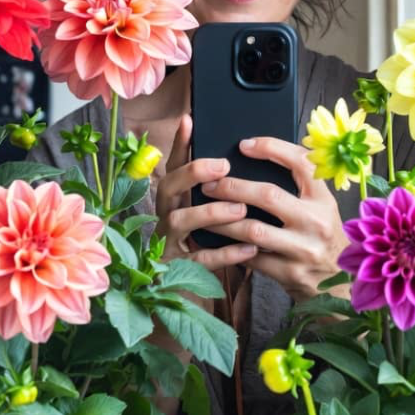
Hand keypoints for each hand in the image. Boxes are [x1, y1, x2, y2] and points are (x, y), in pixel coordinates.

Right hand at [155, 115, 257, 270]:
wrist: (185, 295)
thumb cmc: (206, 245)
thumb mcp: (210, 213)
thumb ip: (220, 190)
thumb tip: (243, 159)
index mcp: (173, 200)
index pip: (172, 166)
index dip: (178, 144)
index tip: (190, 120)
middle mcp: (164, 217)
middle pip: (167, 187)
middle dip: (193, 173)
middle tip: (224, 166)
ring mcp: (167, 244)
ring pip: (178, 221)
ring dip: (209, 212)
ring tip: (240, 208)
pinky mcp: (177, 271)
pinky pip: (199, 260)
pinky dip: (225, 254)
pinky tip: (249, 248)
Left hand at [199, 136, 348, 301]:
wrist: (340, 283)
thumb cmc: (321, 237)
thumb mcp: (321, 208)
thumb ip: (299, 188)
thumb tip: (255, 160)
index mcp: (324, 198)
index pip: (301, 163)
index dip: (271, 148)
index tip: (244, 145)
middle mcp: (317, 221)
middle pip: (268, 195)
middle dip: (233, 187)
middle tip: (209, 184)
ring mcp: (304, 249)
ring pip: (253, 230)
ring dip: (223, 221)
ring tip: (205, 213)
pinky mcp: (290, 274)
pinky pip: (251, 258)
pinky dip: (230, 249)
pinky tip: (216, 241)